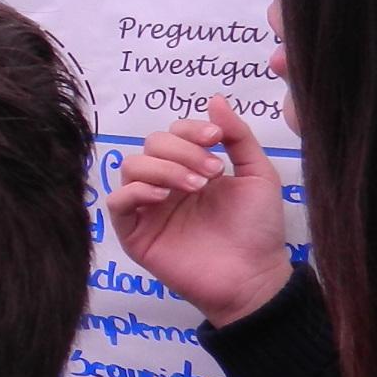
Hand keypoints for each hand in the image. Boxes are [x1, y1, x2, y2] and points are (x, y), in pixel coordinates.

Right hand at [107, 97, 292, 327]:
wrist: (255, 276)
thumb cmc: (258, 230)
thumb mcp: (258, 174)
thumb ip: (238, 136)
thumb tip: (214, 99)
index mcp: (191, 169)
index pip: (173, 133)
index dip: (190, 130)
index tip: (216, 140)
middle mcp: (166, 185)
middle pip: (150, 145)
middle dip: (181, 151)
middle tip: (212, 173)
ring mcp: (148, 209)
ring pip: (130, 167)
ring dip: (162, 168)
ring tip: (195, 187)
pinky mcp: (135, 234)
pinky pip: (117, 202)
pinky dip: (136, 191)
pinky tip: (164, 197)